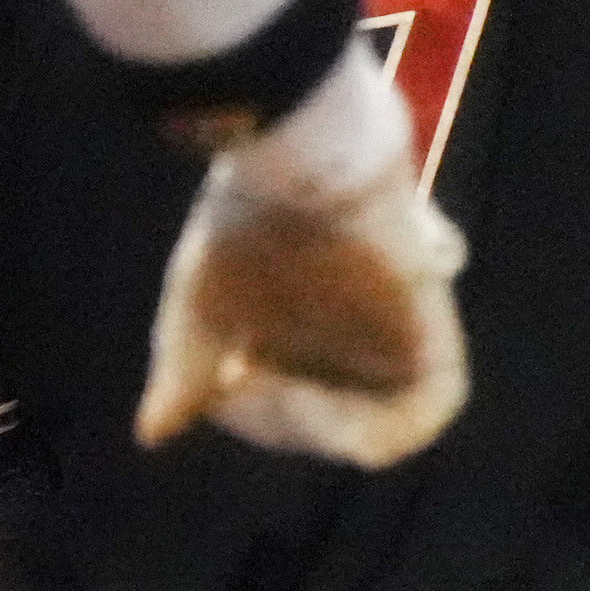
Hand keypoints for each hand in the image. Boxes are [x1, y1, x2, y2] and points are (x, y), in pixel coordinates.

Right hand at [134, 56, 466, 467]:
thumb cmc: (245, 219)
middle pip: (334, 419)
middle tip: (239, 388)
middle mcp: (359, 339)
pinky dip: (389, 423)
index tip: (220, 391)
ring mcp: (397, 334)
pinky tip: (320, 400)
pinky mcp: (434, 324)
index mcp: (309, 333)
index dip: (258, 420)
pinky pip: (436, 401)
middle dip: (283, 422)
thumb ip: (184, 373)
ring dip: (326, 427)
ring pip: (383, 420)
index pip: (294, 410)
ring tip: (278, 390)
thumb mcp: (200, 308)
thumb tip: (152, 433)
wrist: (296, 157)